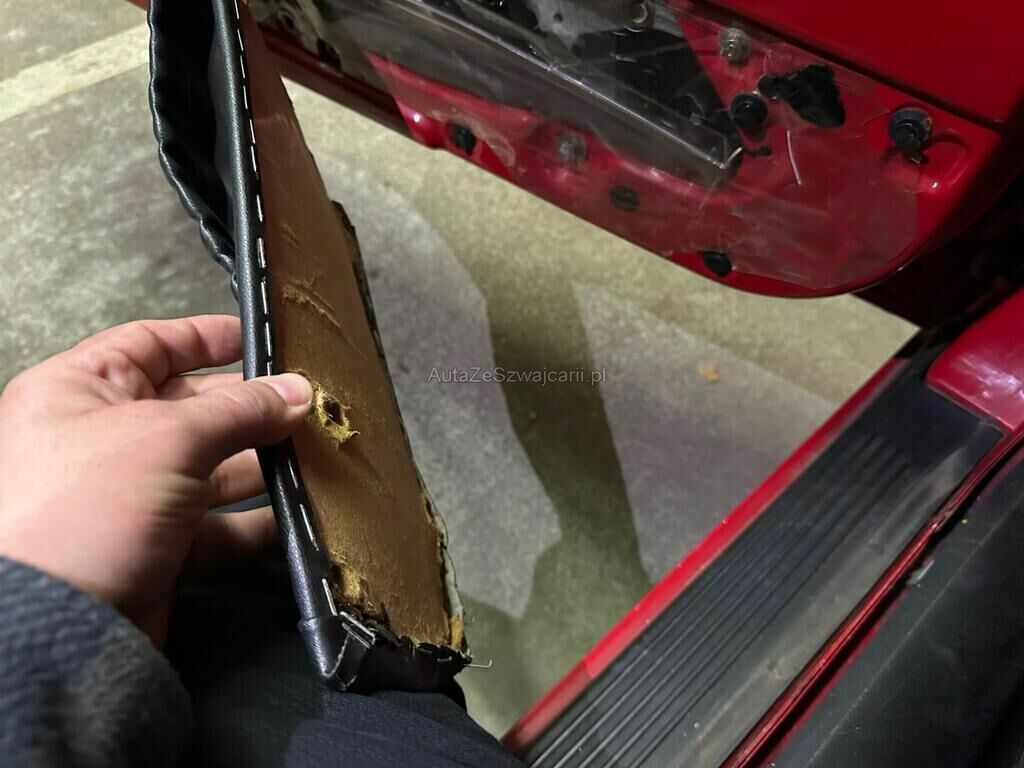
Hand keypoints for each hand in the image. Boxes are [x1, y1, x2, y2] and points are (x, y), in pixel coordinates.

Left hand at [0, 315, 310, 640]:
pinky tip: (291, 514)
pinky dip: (254, 521)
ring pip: (211, 466)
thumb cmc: (76, 516)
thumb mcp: (168, 438)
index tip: (261, 340)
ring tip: (309, 457)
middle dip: (250, 408)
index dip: (208, 337)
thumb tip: (293, 391)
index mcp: (81, 390)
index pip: (153, 344)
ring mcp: (130, 495)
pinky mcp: (155, 546)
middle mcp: (103, 439)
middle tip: (303, 406)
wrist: (57, 629)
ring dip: (260, 463)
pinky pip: (216, 525)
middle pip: (192, 406)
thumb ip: (239, 411)